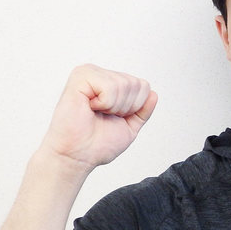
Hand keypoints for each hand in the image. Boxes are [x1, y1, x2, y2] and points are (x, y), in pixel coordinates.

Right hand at [39, 64, 157, 169]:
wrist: (77, 156)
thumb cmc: (97, 144)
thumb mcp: (129, 127)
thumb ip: (142, 111)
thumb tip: (153, 93)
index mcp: (111, 84)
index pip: (143, 86)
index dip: (135, 108)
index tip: (114, 117)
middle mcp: (101, 74)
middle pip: (136, 84)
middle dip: (125, 107)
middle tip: (103, 116)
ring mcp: (90, 73)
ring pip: (124, 84)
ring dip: (113, 106)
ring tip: (95, 112)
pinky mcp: (80, 76)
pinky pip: (110, 87)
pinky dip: (104, 103)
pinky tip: (89, 107)